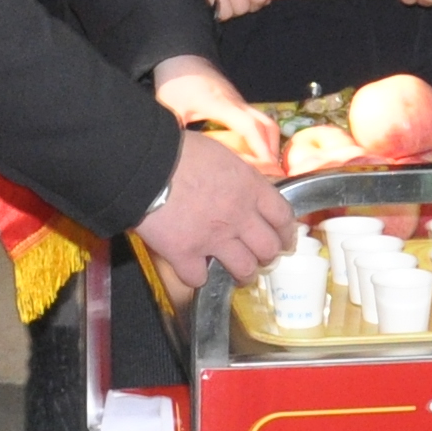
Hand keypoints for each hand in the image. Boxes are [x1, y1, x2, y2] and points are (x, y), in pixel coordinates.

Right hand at [133, 127, 295, 288]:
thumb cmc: (180, 151)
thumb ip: (237, 177)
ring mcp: (214, 238)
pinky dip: (197, 277)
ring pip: (244, 270)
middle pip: (269, 249)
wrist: (145, 163)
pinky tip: (193, 270)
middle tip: (260, 257)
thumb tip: (240, 187)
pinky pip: (199, 279)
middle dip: (267, 256)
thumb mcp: (221, 155)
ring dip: (242, 274)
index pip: (282, 217)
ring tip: (236, 273)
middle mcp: (238, 216)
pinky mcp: (185, 254)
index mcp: (249, 188)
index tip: (284, 239)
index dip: (286, 232)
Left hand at [153, 60, 283, 172]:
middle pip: (266, 123)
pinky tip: (252, 152)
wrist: (181, 57)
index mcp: (220, 105)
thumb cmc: (175, 82)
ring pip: (264, 120)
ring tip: (264, 167)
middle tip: (272, 173)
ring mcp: (238, 101)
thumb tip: (175, 160)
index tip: (268, 167)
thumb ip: (175, 134)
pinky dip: (260, 136)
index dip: (260, 147)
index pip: (248, 126)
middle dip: (272, 148)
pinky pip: (255, 119)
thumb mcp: (170, 110)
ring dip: (268, 142)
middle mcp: (236, 102)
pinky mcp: (236, 102)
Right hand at [194, 0, 267, 19]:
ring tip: (224, 1)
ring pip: (227, 12)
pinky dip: (215, 11)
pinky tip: (215, 1)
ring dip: (227, 11)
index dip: (257, 4)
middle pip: (242, 7)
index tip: (253, 3)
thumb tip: (265, 1)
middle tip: (236, 1)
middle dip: (241, 8)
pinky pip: (212, 11)